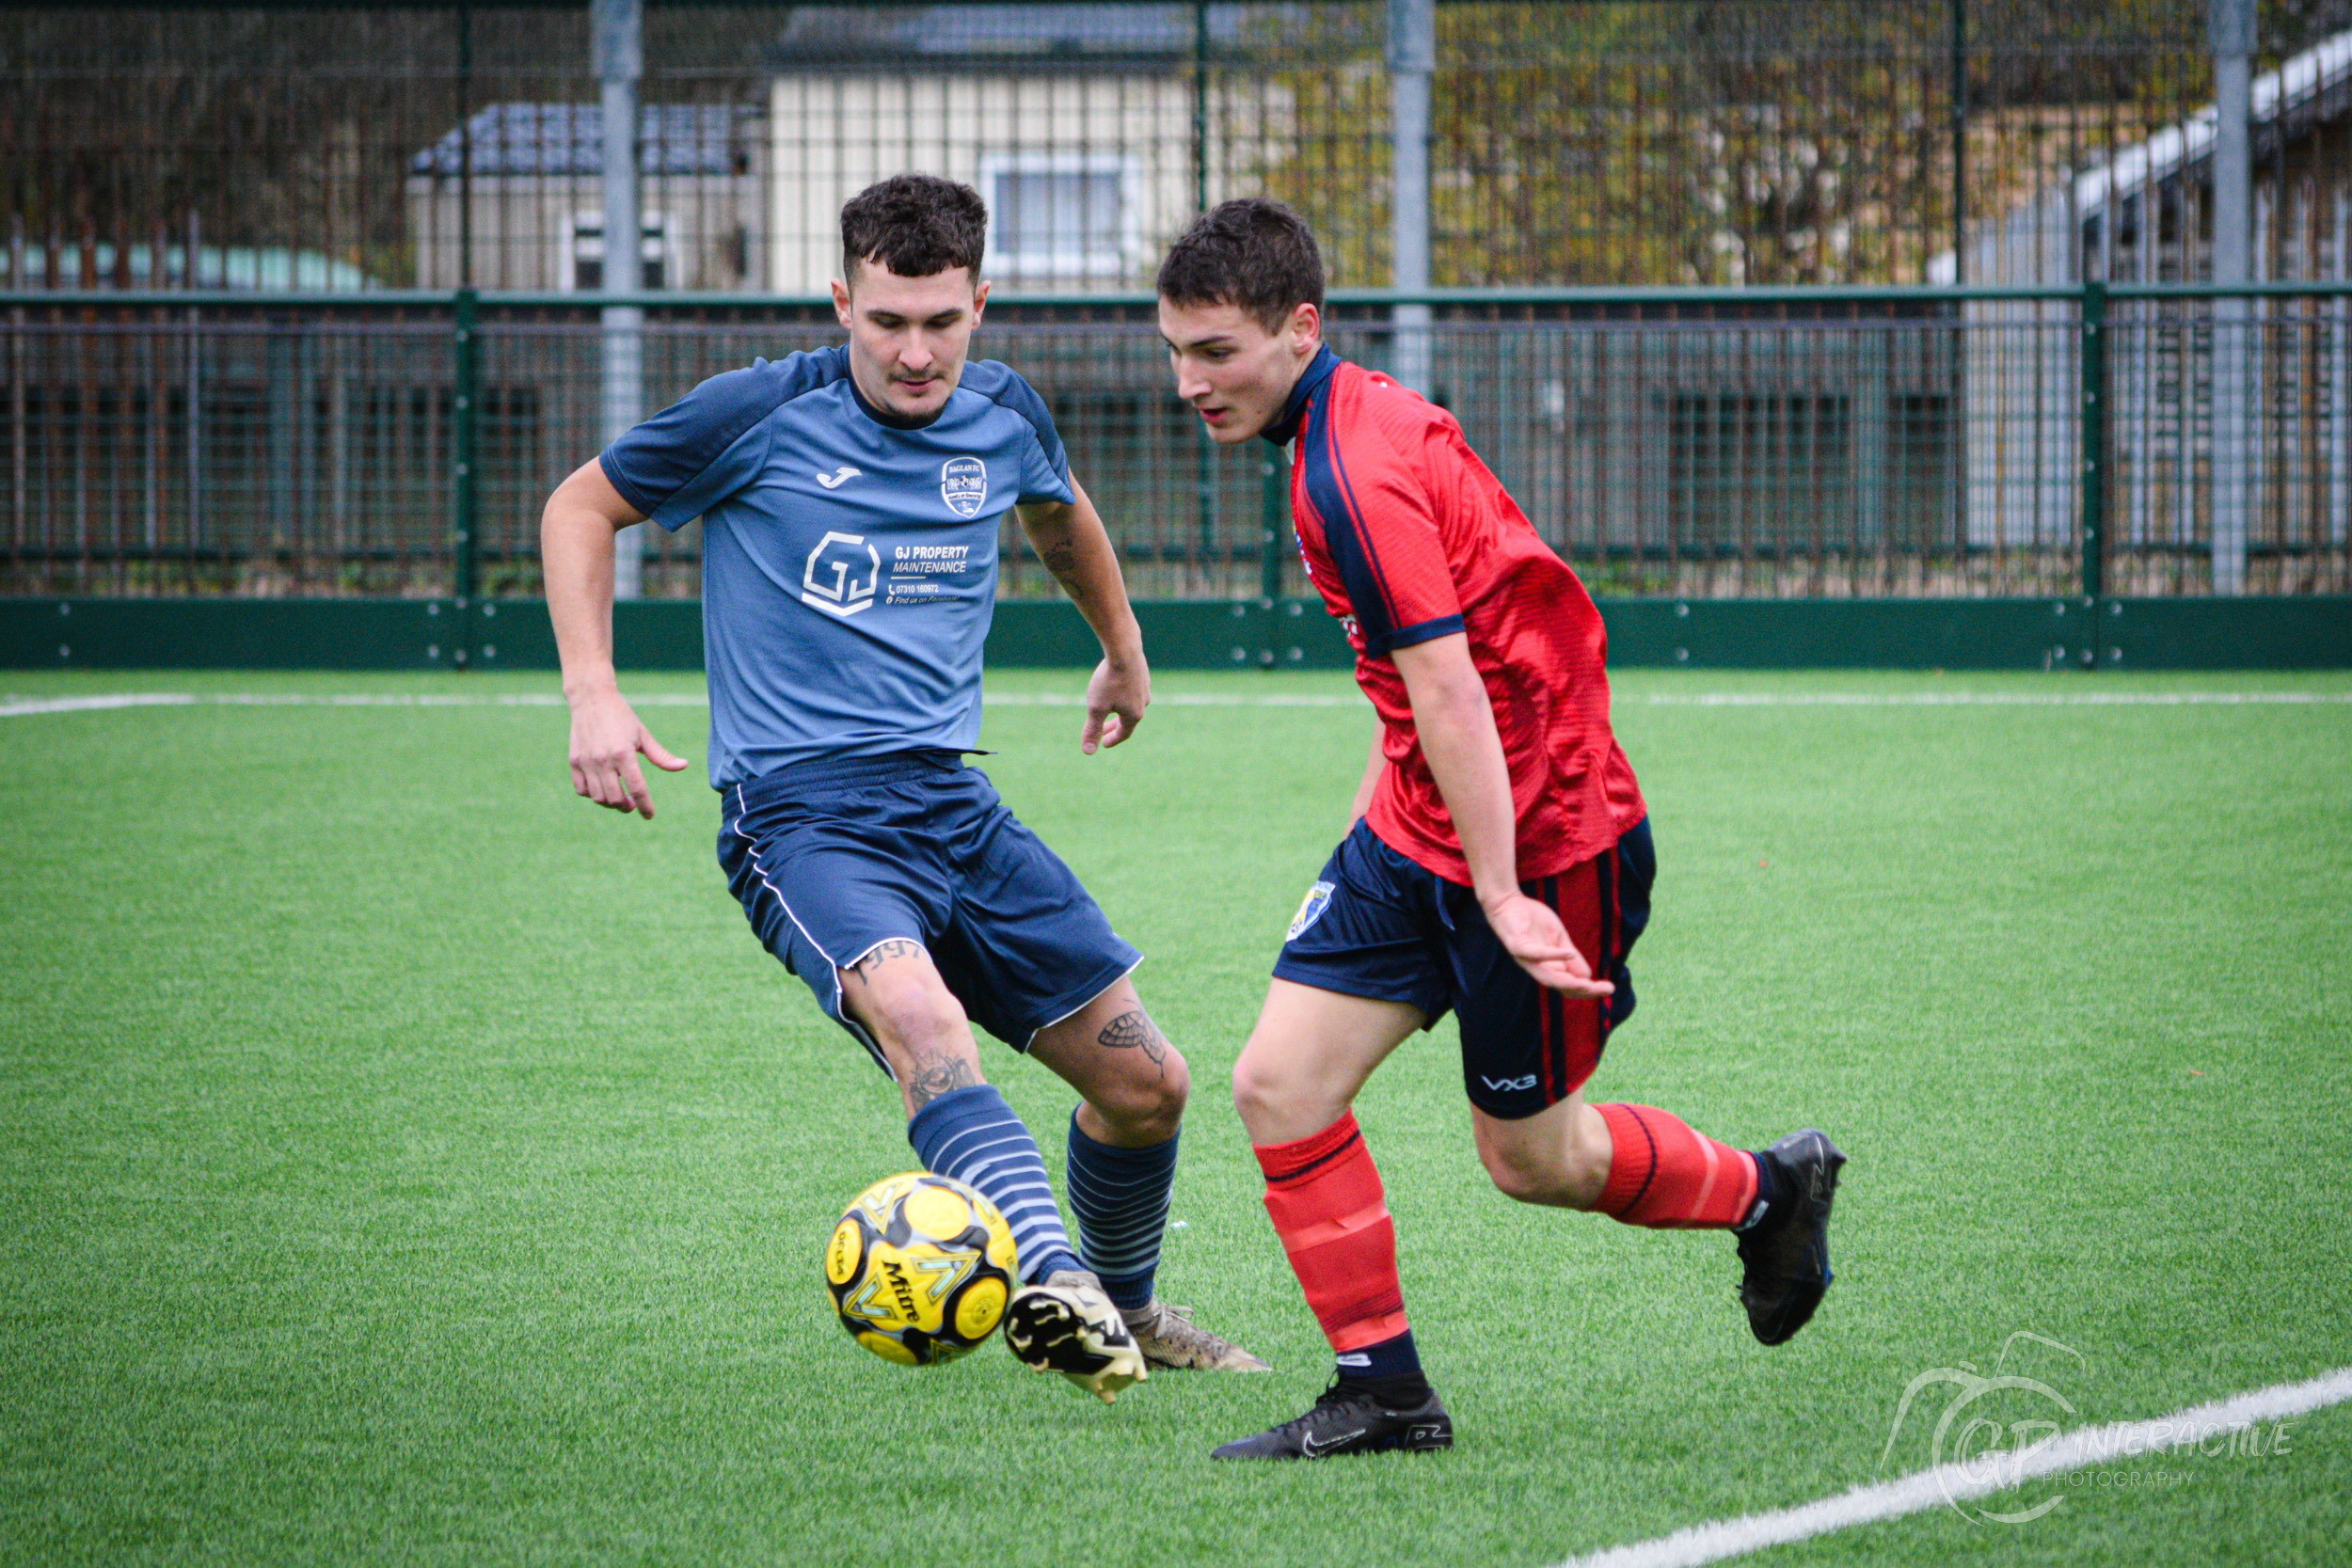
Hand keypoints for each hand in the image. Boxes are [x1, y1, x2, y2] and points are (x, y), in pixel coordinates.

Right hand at [567, 689, 688, 817]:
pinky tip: (602, 789)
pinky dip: (592, 795)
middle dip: (627, 806)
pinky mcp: (574, 761)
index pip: (637, 788)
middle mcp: (603, 760)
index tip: (649, 815)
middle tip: (632, 804)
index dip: (645, 805)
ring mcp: (586, 761)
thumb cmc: (622, 717)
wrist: (591, 699)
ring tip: (619, 797)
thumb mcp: (643, 735)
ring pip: (598, 797)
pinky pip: (581, 789)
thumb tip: (683, 766)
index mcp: (624, 754)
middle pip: (615, 798)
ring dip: (610, 803)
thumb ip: (661, 755)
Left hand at [1080, 653, 1148, 753]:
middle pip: (1128, 720)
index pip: (1124, 733)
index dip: (1112, 739)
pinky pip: (1133, 690)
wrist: (1123, 650)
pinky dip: (1124, 695)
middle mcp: (1143, 703)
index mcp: (1133, 714)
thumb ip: (1092, 729)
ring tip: (1109, 708)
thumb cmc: (1109, 681)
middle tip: (1103, 730)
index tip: (1103, 743)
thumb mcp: (1096, 708)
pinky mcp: (1142, 674)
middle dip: (1114, 726)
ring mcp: (1145, 688)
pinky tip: (1116, 688)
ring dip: (1120, 710)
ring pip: (1131, 704)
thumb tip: (1088, 751)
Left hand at [1480, 891, 1615, 997]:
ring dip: (1570, 981)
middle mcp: (1538, 968)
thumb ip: (1572, 957)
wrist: (1507, 902)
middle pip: (1563, 987)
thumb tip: (1588, 976)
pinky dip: (1553, 955)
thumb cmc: (1532, 920)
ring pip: (1549, 977)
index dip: (1589, 990)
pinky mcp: (1517, 945)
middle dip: (1585, 990)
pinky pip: (1536, 953)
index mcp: (1549, 967)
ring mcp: (1527, 958)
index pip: (1570, 986)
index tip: (1610, 989)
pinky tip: (1569, 952)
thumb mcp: (1558, 939)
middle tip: (1607, 990)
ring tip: (1589, 984)